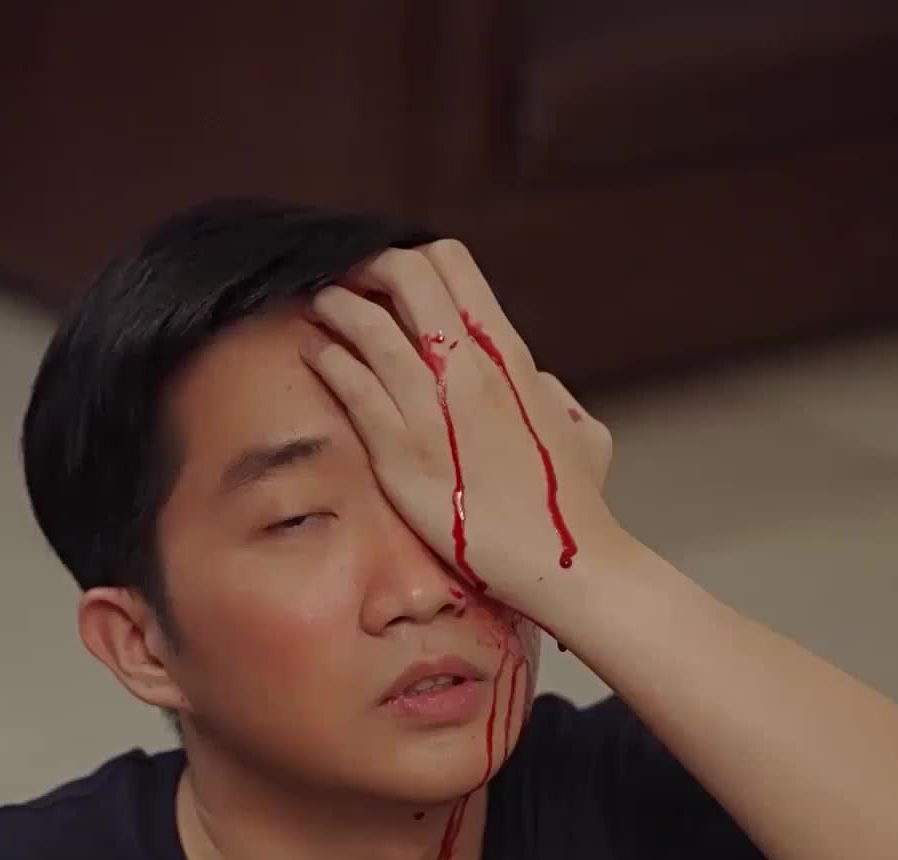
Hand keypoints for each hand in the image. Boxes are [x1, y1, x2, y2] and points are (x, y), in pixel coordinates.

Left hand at [301, 240, 619, 626]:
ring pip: (368, 325)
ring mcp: (431, 411)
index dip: (414, 260)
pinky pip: (352, 387)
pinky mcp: (400, 456)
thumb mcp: (580, 431)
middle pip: (404, 275)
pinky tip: (317, 355)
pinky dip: (328, 360)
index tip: (395, 279)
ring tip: (321, 310)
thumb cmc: (571, 505)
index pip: (451, 265)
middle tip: (352, 285)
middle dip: (368, 270)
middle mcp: (468, 371)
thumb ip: (552, 396)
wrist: (563, 561)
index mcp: (508, 357)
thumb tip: (535, 383)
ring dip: (336, 307)